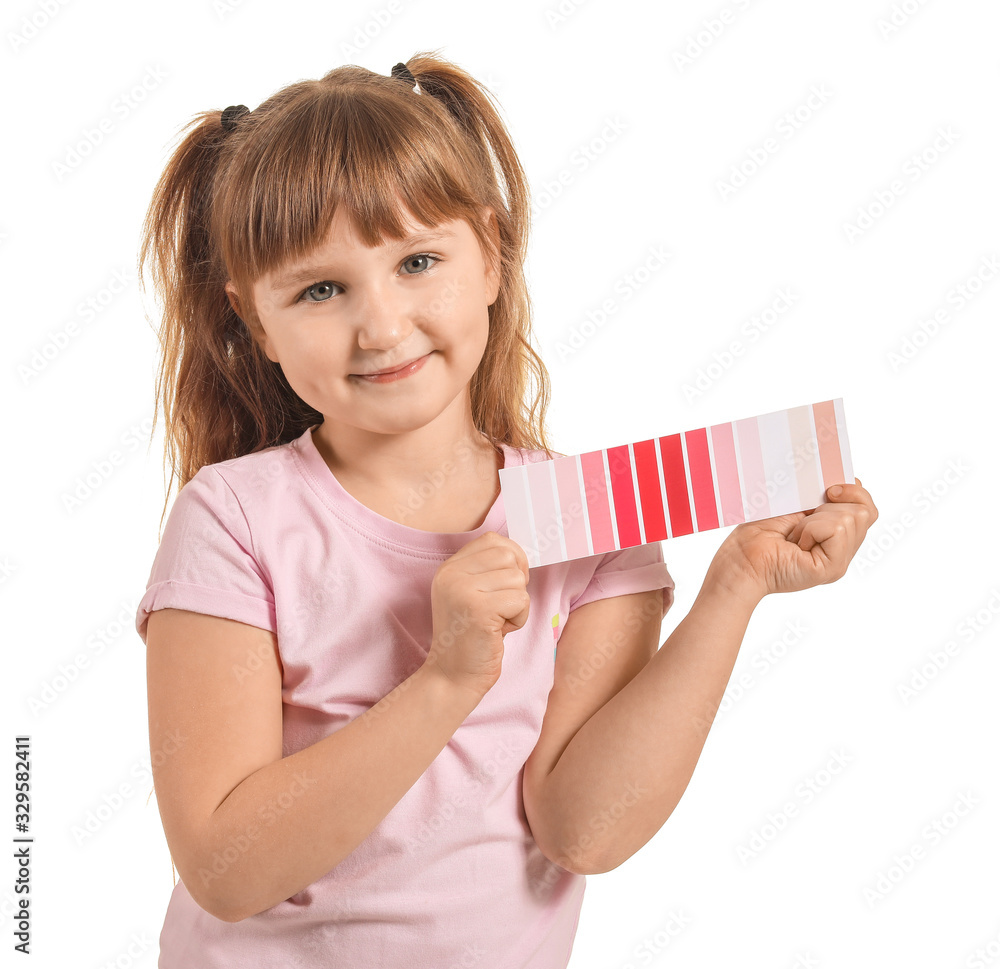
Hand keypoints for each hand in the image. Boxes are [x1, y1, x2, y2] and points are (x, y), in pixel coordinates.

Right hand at [423, 531, 530, 699]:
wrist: (452, 676)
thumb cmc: (472, 637)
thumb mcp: (472, 594)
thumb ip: (488, 570)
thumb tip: (522, 554)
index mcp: (449, 567)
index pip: (493, 540)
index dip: (511, 560)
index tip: (505, 586)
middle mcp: (451, 574)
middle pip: (509, 556)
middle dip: (516, 582)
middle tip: (501, 607)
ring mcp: (462, 590)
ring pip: (517, 580)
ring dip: (517, 604)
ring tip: (496, 622)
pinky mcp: (479, 609)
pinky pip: (521, 601)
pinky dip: (519, 619)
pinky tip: (498, 631)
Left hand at [710, 478, 878, 600]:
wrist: (741, 558)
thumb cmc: (759, 532)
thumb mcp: (797, 505)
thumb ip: (825, 496)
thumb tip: (848, 477)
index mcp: (836, 533)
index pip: (866, 507)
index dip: (854, 491)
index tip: (829, 489)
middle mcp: (843, 549)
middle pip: (865, 510)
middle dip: (829, 506)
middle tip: (799, 523)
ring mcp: (840, 561)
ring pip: (852, 517)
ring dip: (814, 519)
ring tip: (794, 535)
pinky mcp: (833, 568)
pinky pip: (838, 529)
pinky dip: (811, 528)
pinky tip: (796, 543)